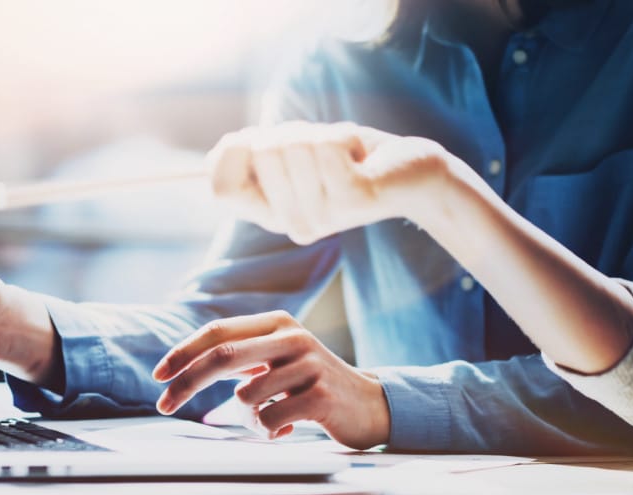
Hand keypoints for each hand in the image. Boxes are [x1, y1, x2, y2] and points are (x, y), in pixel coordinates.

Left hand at [151, 310, 389, 449]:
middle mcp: (292, 337)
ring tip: (271, 419)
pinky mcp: (320, 396)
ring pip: (246, 397)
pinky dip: (269, 430)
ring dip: (246, 418)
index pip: (218, 331)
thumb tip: (181, 369)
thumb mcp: (277, 359)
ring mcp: (309, 365)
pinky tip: (290, 427)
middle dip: (186, 383)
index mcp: (277, 323)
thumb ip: (239, 356)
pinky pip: (270, 419)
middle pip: (222, 356)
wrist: (369, 404)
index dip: (183, 352)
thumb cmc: (311, 384)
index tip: (158, 375)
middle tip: (164, 405)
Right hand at [207, 121, 494, 244]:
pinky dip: (343, 136)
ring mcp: (322, 215)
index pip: (222, 188)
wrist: (410, 173)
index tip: (261, 140)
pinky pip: (326, 147)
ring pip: (294, 145)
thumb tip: (221, 152)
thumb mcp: (295, 153)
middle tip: (321, 150)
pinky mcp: (351, 199)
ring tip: (344, 155)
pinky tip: (360, 157)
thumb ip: (254, 153)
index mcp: (272, 215)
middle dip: (290, 132)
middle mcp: (293, 224)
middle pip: (260, 153)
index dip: (233, 152)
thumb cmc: (350, 158)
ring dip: (321, 134)